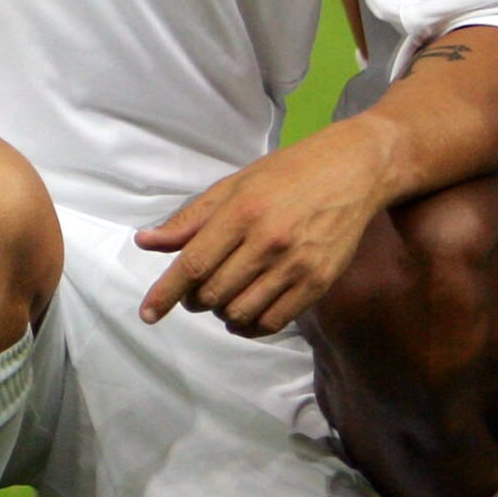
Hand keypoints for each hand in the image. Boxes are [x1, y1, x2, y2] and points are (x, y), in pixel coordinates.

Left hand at [137, 125, 389, 336]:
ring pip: (241, 311)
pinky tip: (244, 315)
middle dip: (194, 300)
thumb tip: (146, 242)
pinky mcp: (319, 283)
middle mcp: (268, 242)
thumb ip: (190, 219)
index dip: (166, 293)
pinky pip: (274, 321)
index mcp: (241, 213)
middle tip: (196, 290)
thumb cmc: (285, 174)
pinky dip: (251, 325)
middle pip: (213, 293)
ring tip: (222, 298)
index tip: (147, 314)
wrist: (351, 171)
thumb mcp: (232, 186)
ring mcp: (296, 265)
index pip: (194, 264)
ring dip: (221, 313)